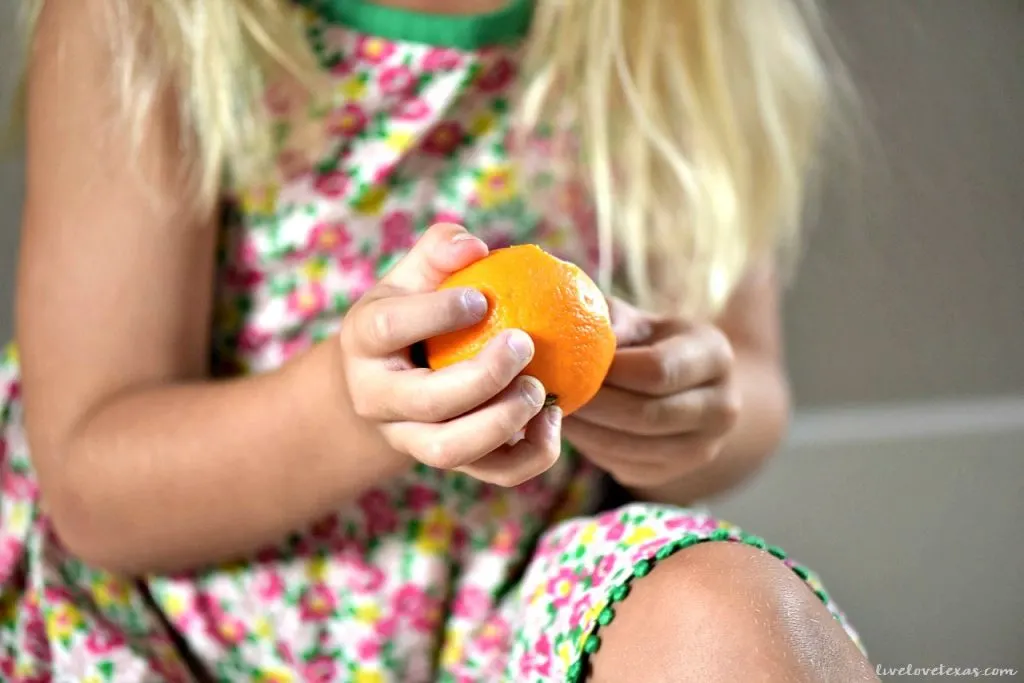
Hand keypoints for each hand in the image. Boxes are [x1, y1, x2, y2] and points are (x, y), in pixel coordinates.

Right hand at [338, 223, 562, 486]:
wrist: (388, 381)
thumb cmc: (410, 313)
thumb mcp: (412, 278)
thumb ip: (438, 253)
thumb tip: (474, 246)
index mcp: (364, 342)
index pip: (386, 328)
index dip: (435, 314)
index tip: (482, 298)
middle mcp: (377, 399)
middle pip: (426, 402)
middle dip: (482, 377)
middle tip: (524, 344)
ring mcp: (411, 439)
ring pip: (451, 451)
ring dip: (503, 423)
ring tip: (540, 390)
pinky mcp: (452, 464)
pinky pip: (494, 474)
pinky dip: (531, 454)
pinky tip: (554, 417)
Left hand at [562, 298, 739, 488]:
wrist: (682, 386)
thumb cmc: (647, 342)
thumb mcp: (636, 321)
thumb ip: (610, 321)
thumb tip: (578, 335)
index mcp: (715, 355)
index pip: (658, 370)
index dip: (610, 371)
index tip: (572, 363)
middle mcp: (722, 407)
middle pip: (646, 415)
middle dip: (592, 404)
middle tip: (551, 392)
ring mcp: (702, 447)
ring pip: (629, 447)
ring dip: (584, 431)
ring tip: (553, 410)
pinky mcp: (673, 473)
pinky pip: (622, 465)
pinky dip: (589, 448)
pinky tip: (572, 428)